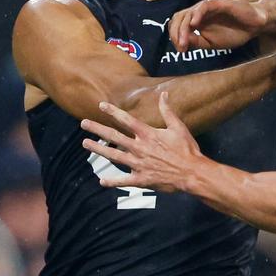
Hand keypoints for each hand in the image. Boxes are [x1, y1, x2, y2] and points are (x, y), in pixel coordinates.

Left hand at [81, 93, 202, 192]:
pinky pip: (123, 181)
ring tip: (85, 143)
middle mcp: (140, 148)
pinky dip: (112, 181)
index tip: (101, 105)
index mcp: (148, 134)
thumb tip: (164, 94)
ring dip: (98, 150)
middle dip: (97, 129)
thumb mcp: (178, 127)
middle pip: (114, 137)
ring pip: (114, 156)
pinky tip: (101, 180)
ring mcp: (139, 164)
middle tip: (83, 123)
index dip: (113, 112)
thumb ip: (167, 111)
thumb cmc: (187, 149)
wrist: (192, 173)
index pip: (126, 120)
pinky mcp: (141, 179)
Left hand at [168, 0, 267, 50]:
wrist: (255, 26)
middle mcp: (199, 12)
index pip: (178, 24)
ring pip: (189, 12)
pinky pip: (204, 6)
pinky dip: (197, 14)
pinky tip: (194, 24)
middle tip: (181, 48)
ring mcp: (209, 7)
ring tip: (184, 41)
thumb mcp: (212, 43)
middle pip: (179, 17)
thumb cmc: (234, 32)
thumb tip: (182, 42)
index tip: (181, 50)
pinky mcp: (220, 3)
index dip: (175, 36)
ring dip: (183, 27)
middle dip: (176, 33)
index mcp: (196, 20)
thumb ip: (197, 41)